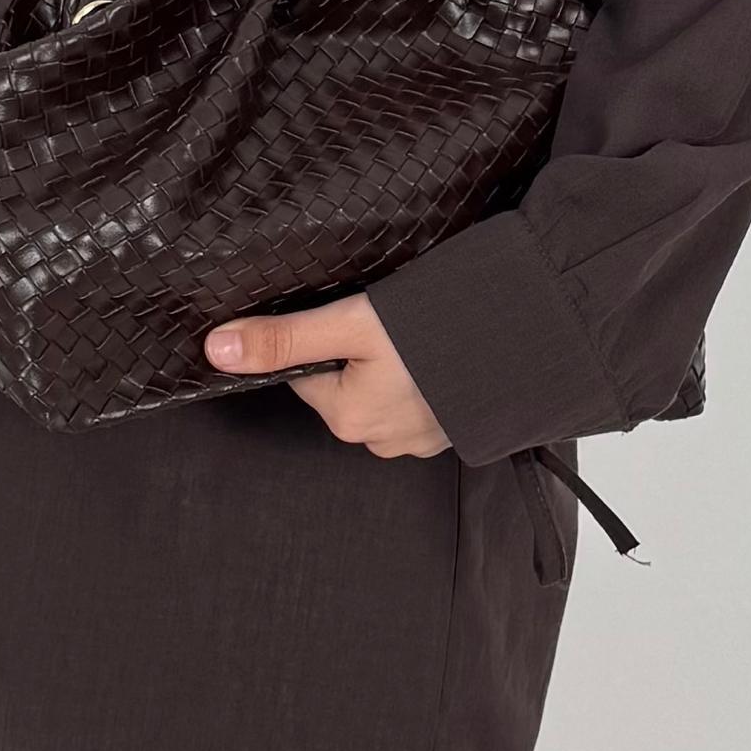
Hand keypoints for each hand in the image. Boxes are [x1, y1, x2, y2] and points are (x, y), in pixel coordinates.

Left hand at [200, 291, 448, 459]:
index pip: (307, 371)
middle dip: (360, 350)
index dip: (322, 334)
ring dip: (397, 363)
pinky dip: (427, 374)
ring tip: (422, 332)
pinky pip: (422, 398)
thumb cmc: (442, 330)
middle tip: (393, 319)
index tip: (350, 311)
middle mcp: (381, 439)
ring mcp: (422, 437)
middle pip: (344, 383)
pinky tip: (445, 349)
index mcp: (349, 418)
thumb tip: (216, 351)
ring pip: (383, 391)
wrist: (534, 335)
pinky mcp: (455, 427)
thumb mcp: (351, 323)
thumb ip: (284, 338)